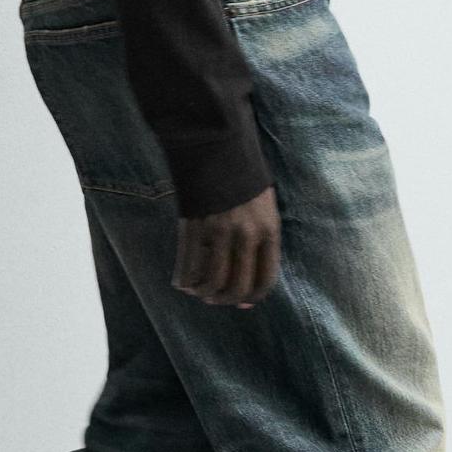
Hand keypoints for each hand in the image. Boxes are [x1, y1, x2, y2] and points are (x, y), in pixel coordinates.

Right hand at [172, 185, 281, 307]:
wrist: (217, 148)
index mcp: (269, 230)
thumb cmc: (242, 178)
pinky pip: (189, 266)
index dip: (253, 298)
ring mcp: (219, 232)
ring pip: (213, 282)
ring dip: (205, 294)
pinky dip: (185, 280)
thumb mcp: (263, 208)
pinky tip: (183, 282)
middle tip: (216, 300)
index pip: (265, 280)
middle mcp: (246, 235)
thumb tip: (249, 276)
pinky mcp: (195, 226)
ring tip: (199, 292)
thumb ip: (260, 241)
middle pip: (238, 286)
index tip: (242, 303)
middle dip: (226, 300)